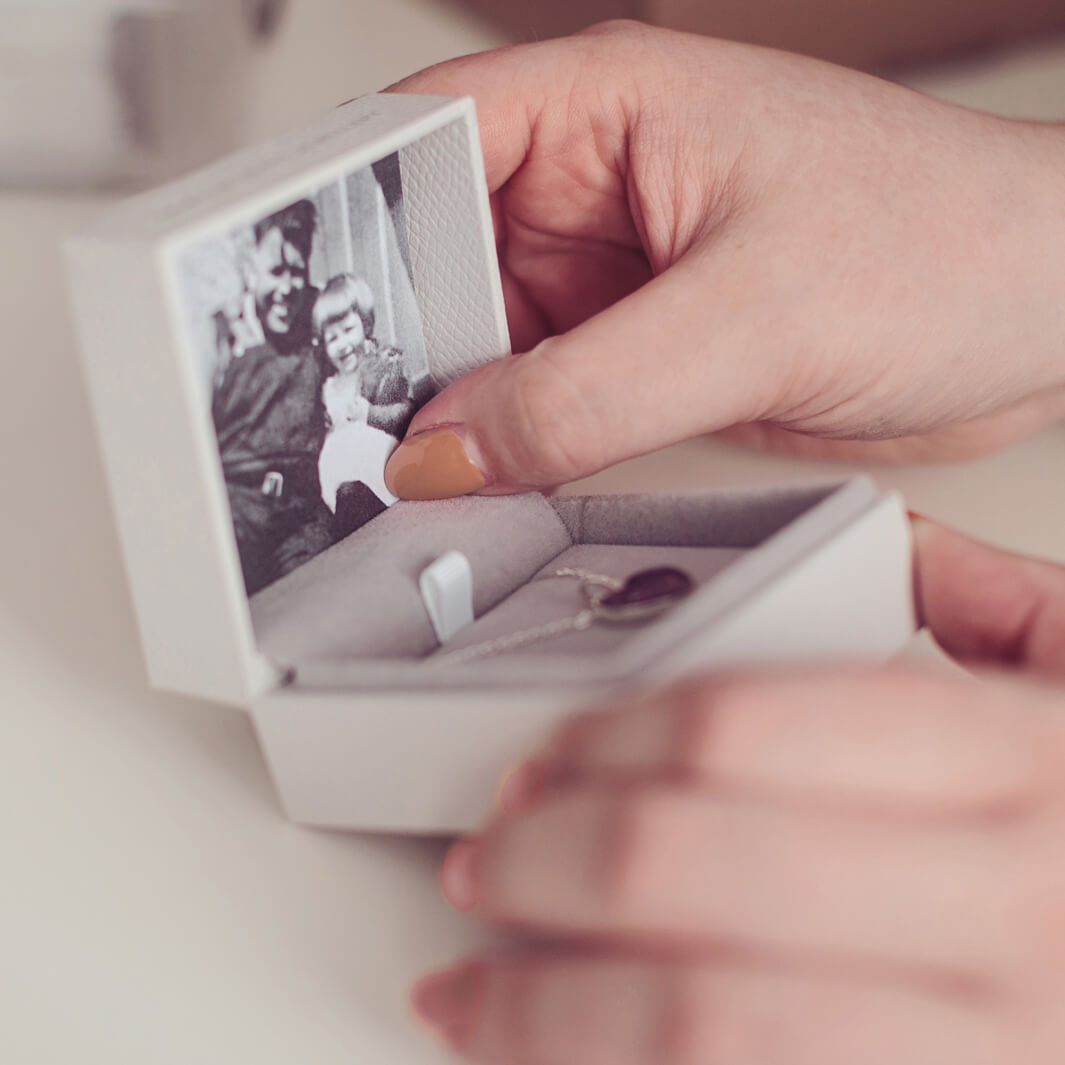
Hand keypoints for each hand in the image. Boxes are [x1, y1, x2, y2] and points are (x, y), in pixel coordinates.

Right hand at [384, 23, 1064, 498]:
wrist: (1035, 316)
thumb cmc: (946, 246)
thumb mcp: (751, 318)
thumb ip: (584, 394)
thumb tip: (450, 448)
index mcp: (607, 110)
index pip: (422, 143)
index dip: (344, 222)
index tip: (297, 314)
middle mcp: (596, 188)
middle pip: (437, 259)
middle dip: (401, 347)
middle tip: (366, 428)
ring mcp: (614, 277)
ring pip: (484, 343)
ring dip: (460, 409)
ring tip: (431, 470)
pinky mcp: (640, 351)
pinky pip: (541, 398)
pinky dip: (513, 444)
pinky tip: (502, 480)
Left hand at [410, 518, 1064, 1063]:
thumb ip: (1000, 610)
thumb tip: (885, 543)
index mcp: (1031, 767)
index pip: (741, 725)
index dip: (607, 739)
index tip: (547, 758)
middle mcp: (1015, 916)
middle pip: (684, 866)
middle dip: (541, 865)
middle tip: (485, 863)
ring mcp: (988, 1057)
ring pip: (697, 1024)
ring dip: (544, 1009)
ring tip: (477, 992)